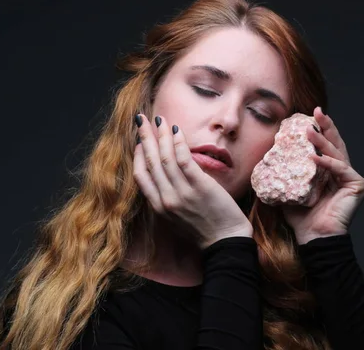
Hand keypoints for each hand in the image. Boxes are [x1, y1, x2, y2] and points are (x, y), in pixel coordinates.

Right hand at [133, 114, 252, 249]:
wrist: (225, 243)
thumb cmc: (204, 231)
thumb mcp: (177, 218)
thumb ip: (168, 198)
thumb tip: (167, 177)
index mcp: (158, 207)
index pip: (140, 176)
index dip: (138, 155)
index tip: (139, 141)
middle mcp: (166, 199)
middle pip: (150, 162)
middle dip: (144, 137)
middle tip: (141, 119)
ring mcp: (182, 193)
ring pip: (165, 158)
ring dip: (161, 136)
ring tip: (160, 120)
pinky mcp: (199, 187)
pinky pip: (184, 161)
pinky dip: (178, 144)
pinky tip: (176, 131)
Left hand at [281, 107, 363, 244]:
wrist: (313, 238)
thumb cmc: (301, 218)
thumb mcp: (288, 191)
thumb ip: (283, 175)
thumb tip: (264, 160)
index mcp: (327, 171)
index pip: (324, 146)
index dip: (318, 130)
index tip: (307, 117)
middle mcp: (341, 172)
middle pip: (334, 143)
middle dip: (325, 126)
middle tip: (317, 111)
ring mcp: (351, 178)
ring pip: (337, 153)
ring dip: (322, 141)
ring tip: (308, 131)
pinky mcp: (358, 185)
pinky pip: (341, 169)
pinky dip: (327, 163)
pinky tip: (314, 157)